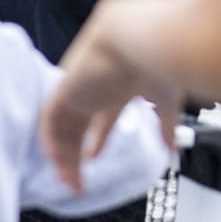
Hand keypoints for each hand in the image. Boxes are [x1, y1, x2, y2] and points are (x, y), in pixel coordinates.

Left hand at [39, 0, 182, 191]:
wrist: (142, 38)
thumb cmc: (159, 60)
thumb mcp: (165, 101)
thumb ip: (165, 127)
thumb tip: (172, 150)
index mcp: (116, 90)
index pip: (99, 120)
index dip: (97, 141)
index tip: (93, 159)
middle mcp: (93, 91)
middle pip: (76, 128)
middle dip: (74, 157)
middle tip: (76, 183)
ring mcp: (78, 90)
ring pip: (61, 127)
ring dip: (62, 156)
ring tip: (68, 181)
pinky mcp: (64, 89)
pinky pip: (48, 119)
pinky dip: (50, 141)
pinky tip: (56, 160)